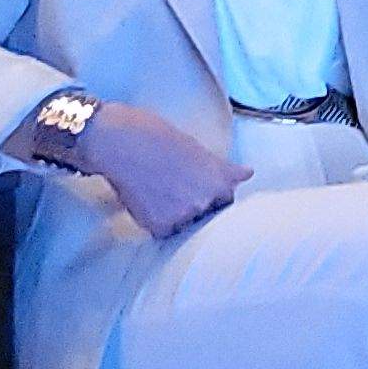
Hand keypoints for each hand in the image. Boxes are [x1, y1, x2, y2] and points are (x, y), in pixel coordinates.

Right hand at [75, 103, 247, 238]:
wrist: (119, 142)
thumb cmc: (156, 136)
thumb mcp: (196, 148)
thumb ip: (224, 169)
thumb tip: (249, 173)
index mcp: (219, 182)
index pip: (226, 201)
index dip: (212, 193)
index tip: (197, 185)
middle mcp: (205, 202)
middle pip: (207, 215)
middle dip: (195, 204)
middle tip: (174, 185)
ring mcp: (183, 217)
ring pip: (186, 225)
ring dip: (177, 214)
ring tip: (159, 190)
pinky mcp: (160, 228)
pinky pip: (166, 232)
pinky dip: (158, 221)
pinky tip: (148, 200)